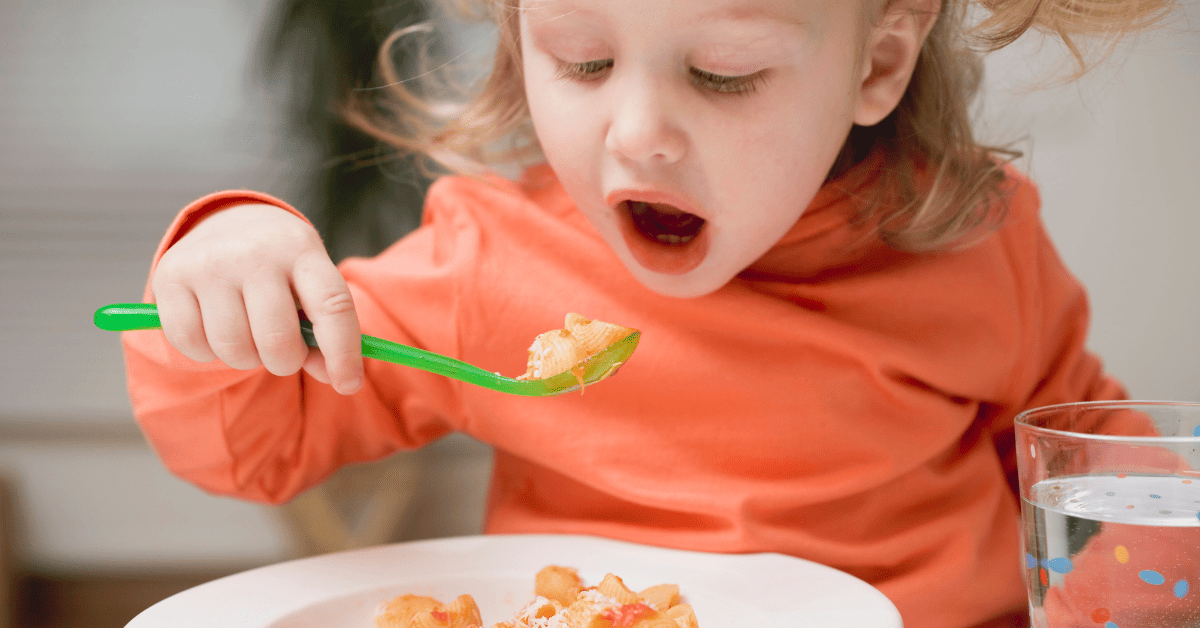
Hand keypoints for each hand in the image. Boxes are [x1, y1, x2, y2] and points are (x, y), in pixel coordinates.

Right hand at [150, 203, 363, 393]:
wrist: (226, 222)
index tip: (349, 385)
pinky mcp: (170, 277)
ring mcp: (209, 263)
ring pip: (234, 349)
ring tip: (249, 335)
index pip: (332, 306)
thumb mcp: (309, 286)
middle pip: (277, 340)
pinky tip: (215, 328)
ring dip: (247, 359)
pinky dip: (207, 352)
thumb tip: (335, 378)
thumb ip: (326, 333)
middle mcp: (254, 252)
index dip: (344, 352)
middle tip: (283, 351)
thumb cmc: (280, 269)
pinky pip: (193, 345)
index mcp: (301, 249)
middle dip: (285, 361)